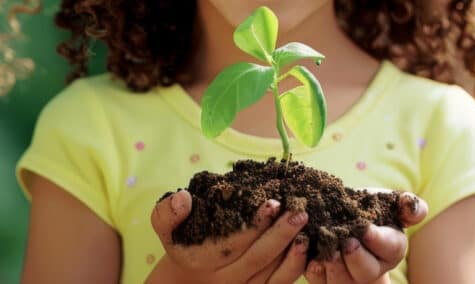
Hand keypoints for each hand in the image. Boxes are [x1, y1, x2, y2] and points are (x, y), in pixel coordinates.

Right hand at [149, 190, 309, 283]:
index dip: (254, 224)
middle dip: (280, 236)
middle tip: (299, 213)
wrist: (186, 282)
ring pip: (272, 277)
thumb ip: (167, 213)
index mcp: (201, 260)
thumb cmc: (181, 245)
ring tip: (307, 232)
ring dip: (292, 255)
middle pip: (257, 260)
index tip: (272, 203)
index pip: (232, 244)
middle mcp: (223, 280)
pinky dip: (294, 270)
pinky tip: (306, 249)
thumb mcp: (166, 229)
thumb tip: (182, 198)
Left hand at [304, 192, 427, 283]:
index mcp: (391, 249)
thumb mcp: (388, 202)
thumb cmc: (368, 208)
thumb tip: (411, 204)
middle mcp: (371, 268)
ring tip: (328, 251)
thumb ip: (406, 204)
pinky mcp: (324, 278)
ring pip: (343, 282)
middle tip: (347, 243)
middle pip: (367, 272)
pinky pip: (319, 281)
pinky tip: (308, 253)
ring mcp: (348, 276)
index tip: (365, 229)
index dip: (378, 240)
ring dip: (335, 268)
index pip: (391, 248)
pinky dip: (313, 270)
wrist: (340, 216)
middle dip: (357, 259)